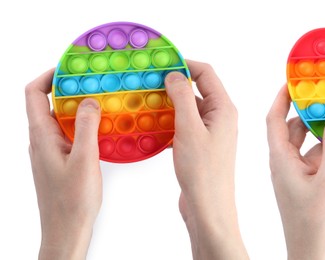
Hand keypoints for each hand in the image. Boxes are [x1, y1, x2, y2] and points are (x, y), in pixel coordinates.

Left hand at [27, 69, 101, 258]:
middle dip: (70, 89)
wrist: (65, 231)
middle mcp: (41, 140)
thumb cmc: (71, 201)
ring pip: (61, 120)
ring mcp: (50, 151)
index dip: (48, 76)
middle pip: (48, 103)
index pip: (33, 94)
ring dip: (80, 108)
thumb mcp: (84, 160)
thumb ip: (86, 127)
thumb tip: (89, 100)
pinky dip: (85, 126)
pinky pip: (70, 135)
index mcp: (41, 136)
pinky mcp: (60, 161)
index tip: (70, 68)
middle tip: (94, 81)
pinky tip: (105, 130)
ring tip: (104, 102)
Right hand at [164, 61, 248, 258]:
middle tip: (146, 80)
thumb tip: (176, 74)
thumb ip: (181, 98)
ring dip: (167, 104)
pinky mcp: (200, 146)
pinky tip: (149, 125)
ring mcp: (211, 132)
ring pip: (186, 109)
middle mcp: (220, 117)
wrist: (207, 207)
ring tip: (143, 100)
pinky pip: (182, 126)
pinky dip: (167, 122)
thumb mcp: (189, 129)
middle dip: (172, 83)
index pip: (206, 73)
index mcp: (224, 109)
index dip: (184, 63)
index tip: (160, 62)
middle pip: (195, 89)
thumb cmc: (203, 172)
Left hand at [267, 85, 324, 258]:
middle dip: (311, 113)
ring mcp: (298, 176)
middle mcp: (286, 165)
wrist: (312, 251)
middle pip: (295, 129)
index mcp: (281, 160)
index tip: (292, 81)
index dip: (282, 98)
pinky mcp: (310, 186)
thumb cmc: (312, 223)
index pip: (274, 119)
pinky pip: (324, 163)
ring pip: (313, 146)